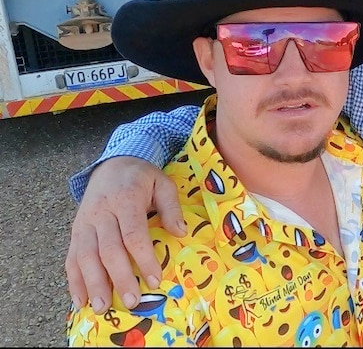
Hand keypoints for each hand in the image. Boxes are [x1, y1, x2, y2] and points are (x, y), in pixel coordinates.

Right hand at [65, 157, 184, 312]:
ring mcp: (84, 223)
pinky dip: (74, 280)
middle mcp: (101, 213)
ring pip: (85, 256)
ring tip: (101, 307)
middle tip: (132, 300)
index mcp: (125, 200)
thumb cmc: (141, 177)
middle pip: (108, 250)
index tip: (154, 280)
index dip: (144, 259)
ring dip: (93, 284)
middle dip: (120, 278)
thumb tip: (180, 232)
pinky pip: (71, 257)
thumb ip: (171, 207)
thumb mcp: (162, 183)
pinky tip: (80, 299)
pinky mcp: (75, 231)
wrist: (111, 164)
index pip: (133, 234)